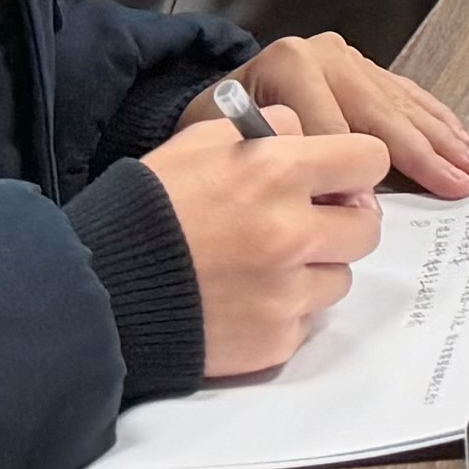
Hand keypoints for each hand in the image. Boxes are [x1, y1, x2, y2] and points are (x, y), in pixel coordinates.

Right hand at [145, 116, 393, 376]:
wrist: (99, 291)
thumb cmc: (146, 210)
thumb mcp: (200, 142)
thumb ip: (266, 130)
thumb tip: (309, 137)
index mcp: (278, 172)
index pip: (370, 159)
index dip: (354, 168)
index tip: (336, 180)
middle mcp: (292, 232)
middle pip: (367, 226)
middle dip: (342, 222)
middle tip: (307, 225)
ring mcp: (286, 292)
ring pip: (340, 277)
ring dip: (315, 270)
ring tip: (265, 265)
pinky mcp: (274, 339)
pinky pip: (306, 321)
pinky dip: (284, 312)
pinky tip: (244, 300)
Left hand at [239, 28, 468, 191]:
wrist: (217, 97)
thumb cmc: (218, 128)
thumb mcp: (220, 142)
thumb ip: (271, 166)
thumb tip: (338, 203)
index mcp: (291, 65)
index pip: (331, 124)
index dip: (350, 172)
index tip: (368, 211)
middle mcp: (327, 56)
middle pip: (380, 112)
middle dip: (421, 154)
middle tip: (455, 185)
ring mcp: (351, 60)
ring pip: (403, 104)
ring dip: (442, 140)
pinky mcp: (367, 68)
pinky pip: (409, 95)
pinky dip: (438, 120)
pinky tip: (460, 139)